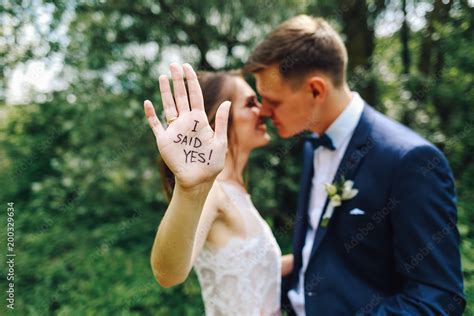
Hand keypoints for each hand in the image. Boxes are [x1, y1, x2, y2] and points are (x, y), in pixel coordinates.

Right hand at [144, 63, 230, 188]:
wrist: (199, 180)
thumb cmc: (211, 163)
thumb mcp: (220, 142)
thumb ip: (221, 122)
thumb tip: (227, 102)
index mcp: (199, 120)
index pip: (194, 95)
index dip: (191, 81)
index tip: (187, 67)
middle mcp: (185, 121)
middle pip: (180, 96)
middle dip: (177, 80)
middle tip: (173, 64)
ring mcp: (174, 129)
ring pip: (168, 106)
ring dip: (164, 92)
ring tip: (162, 76)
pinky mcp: (164, 140)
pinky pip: (155, 125)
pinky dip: (151, 115)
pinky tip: (147, 103)